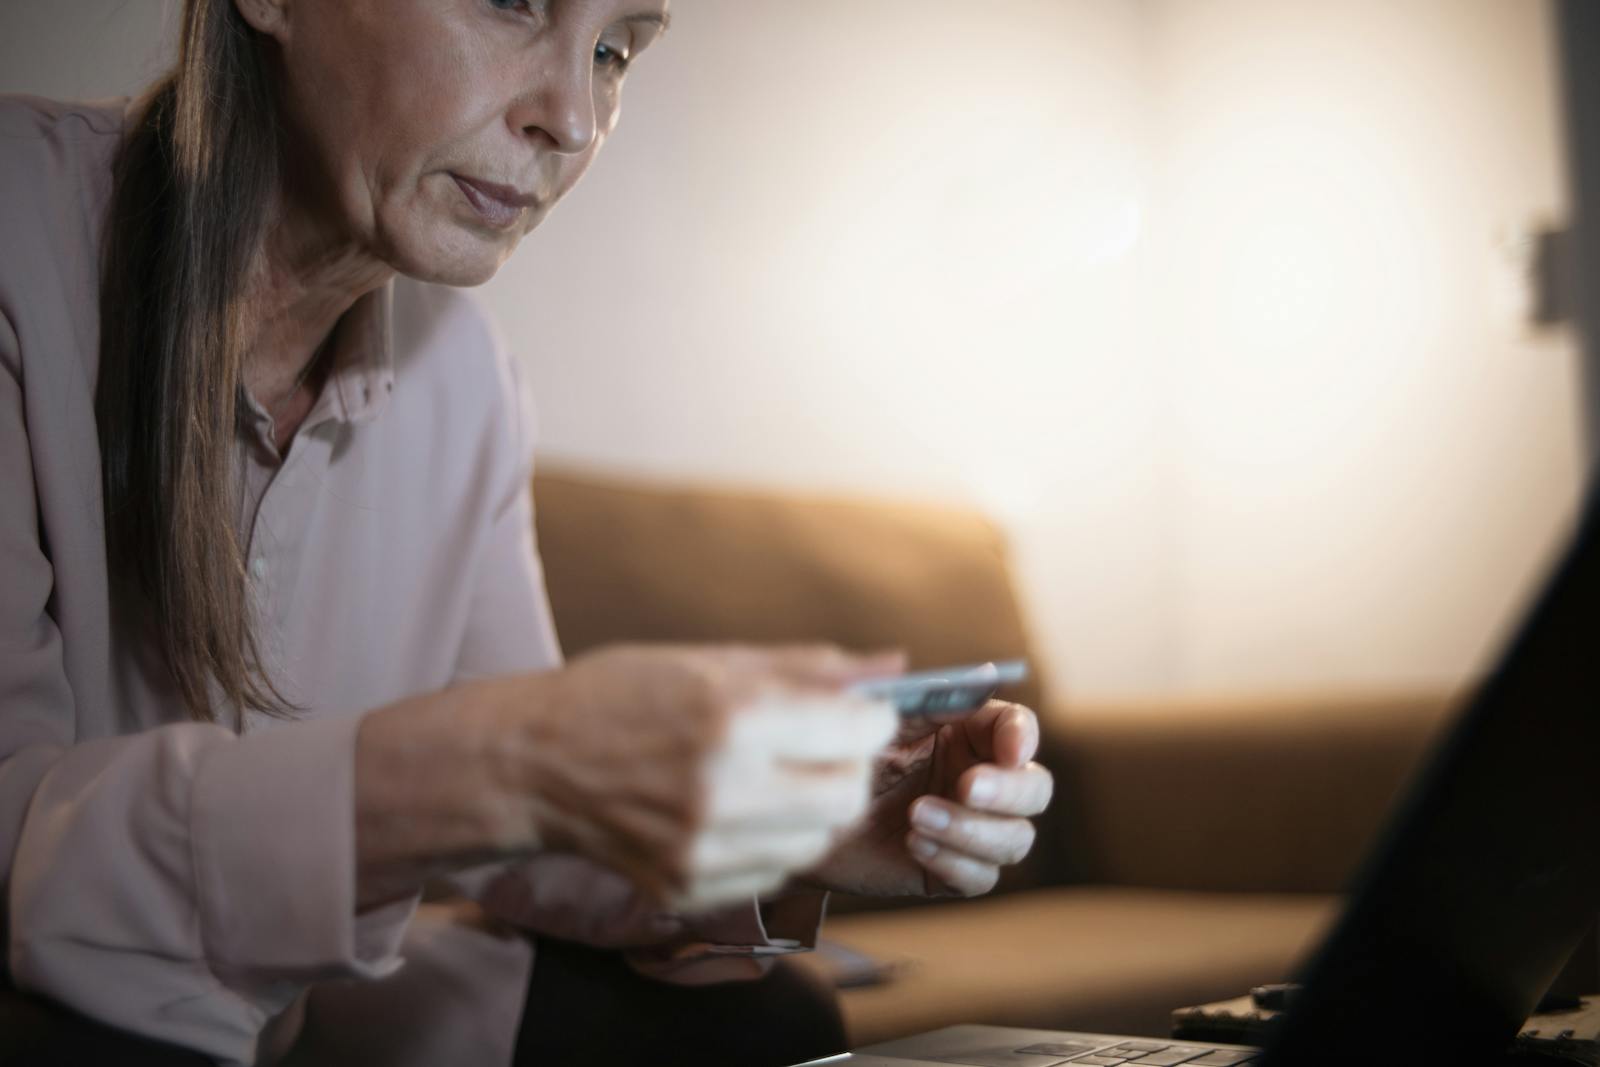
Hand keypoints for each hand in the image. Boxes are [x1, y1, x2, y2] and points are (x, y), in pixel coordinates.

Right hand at [503, 644, 899, 910]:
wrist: (530, 764)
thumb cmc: (617, 696)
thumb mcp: (709, 661)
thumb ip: (806, 667)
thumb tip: (890, 665)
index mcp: (732, 717)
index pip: (857, 731)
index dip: (872, 718)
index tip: (861, 712)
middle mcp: (723, 789)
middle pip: (848, 798)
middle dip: (851, 767)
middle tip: (825, 747)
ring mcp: (704, 849)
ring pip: (819, 842)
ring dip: (815, 809)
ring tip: (774, 777)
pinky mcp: (688, 889)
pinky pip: (774, 872)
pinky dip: (775, 842)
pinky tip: (739, 811)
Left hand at [802, 699, 1052, 897]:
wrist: (799, 810)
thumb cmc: (839, 753)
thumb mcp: (878, 718)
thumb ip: (928, 698)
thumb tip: (985, 676)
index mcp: (967, 734)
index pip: (1018, 730)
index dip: (1022, 738)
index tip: (1010, 751)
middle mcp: (979, 780)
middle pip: (1035, 789)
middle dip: (1008, 791)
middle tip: (967, 788)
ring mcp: (969, 829)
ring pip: (1016, 839)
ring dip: (974, 830)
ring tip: (917, 817)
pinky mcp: (949, 870)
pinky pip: (982, 877)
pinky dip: (955, 861)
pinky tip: (914, 844)